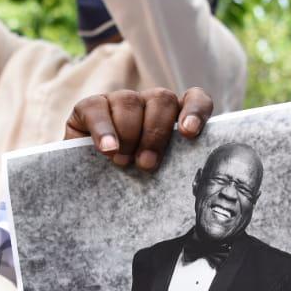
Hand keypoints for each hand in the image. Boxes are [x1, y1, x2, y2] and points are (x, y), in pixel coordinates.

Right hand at [65, 87, 212, 170]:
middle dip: (156, 133)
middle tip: (147, 164)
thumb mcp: (157, 177)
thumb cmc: (131, 183)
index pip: (195, 99)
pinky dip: (104, 130)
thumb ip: (175, 168)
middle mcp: (148, 104)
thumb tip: (200, 180)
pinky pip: (97, 109)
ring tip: (123, 162)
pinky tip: (108, 149)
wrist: (90, 191)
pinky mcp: (90, 107)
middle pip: (162, 99)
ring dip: (129, 134)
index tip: (189, 133)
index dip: (195, 111)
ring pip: (130, 102)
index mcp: (174, 118)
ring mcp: (119, 101)